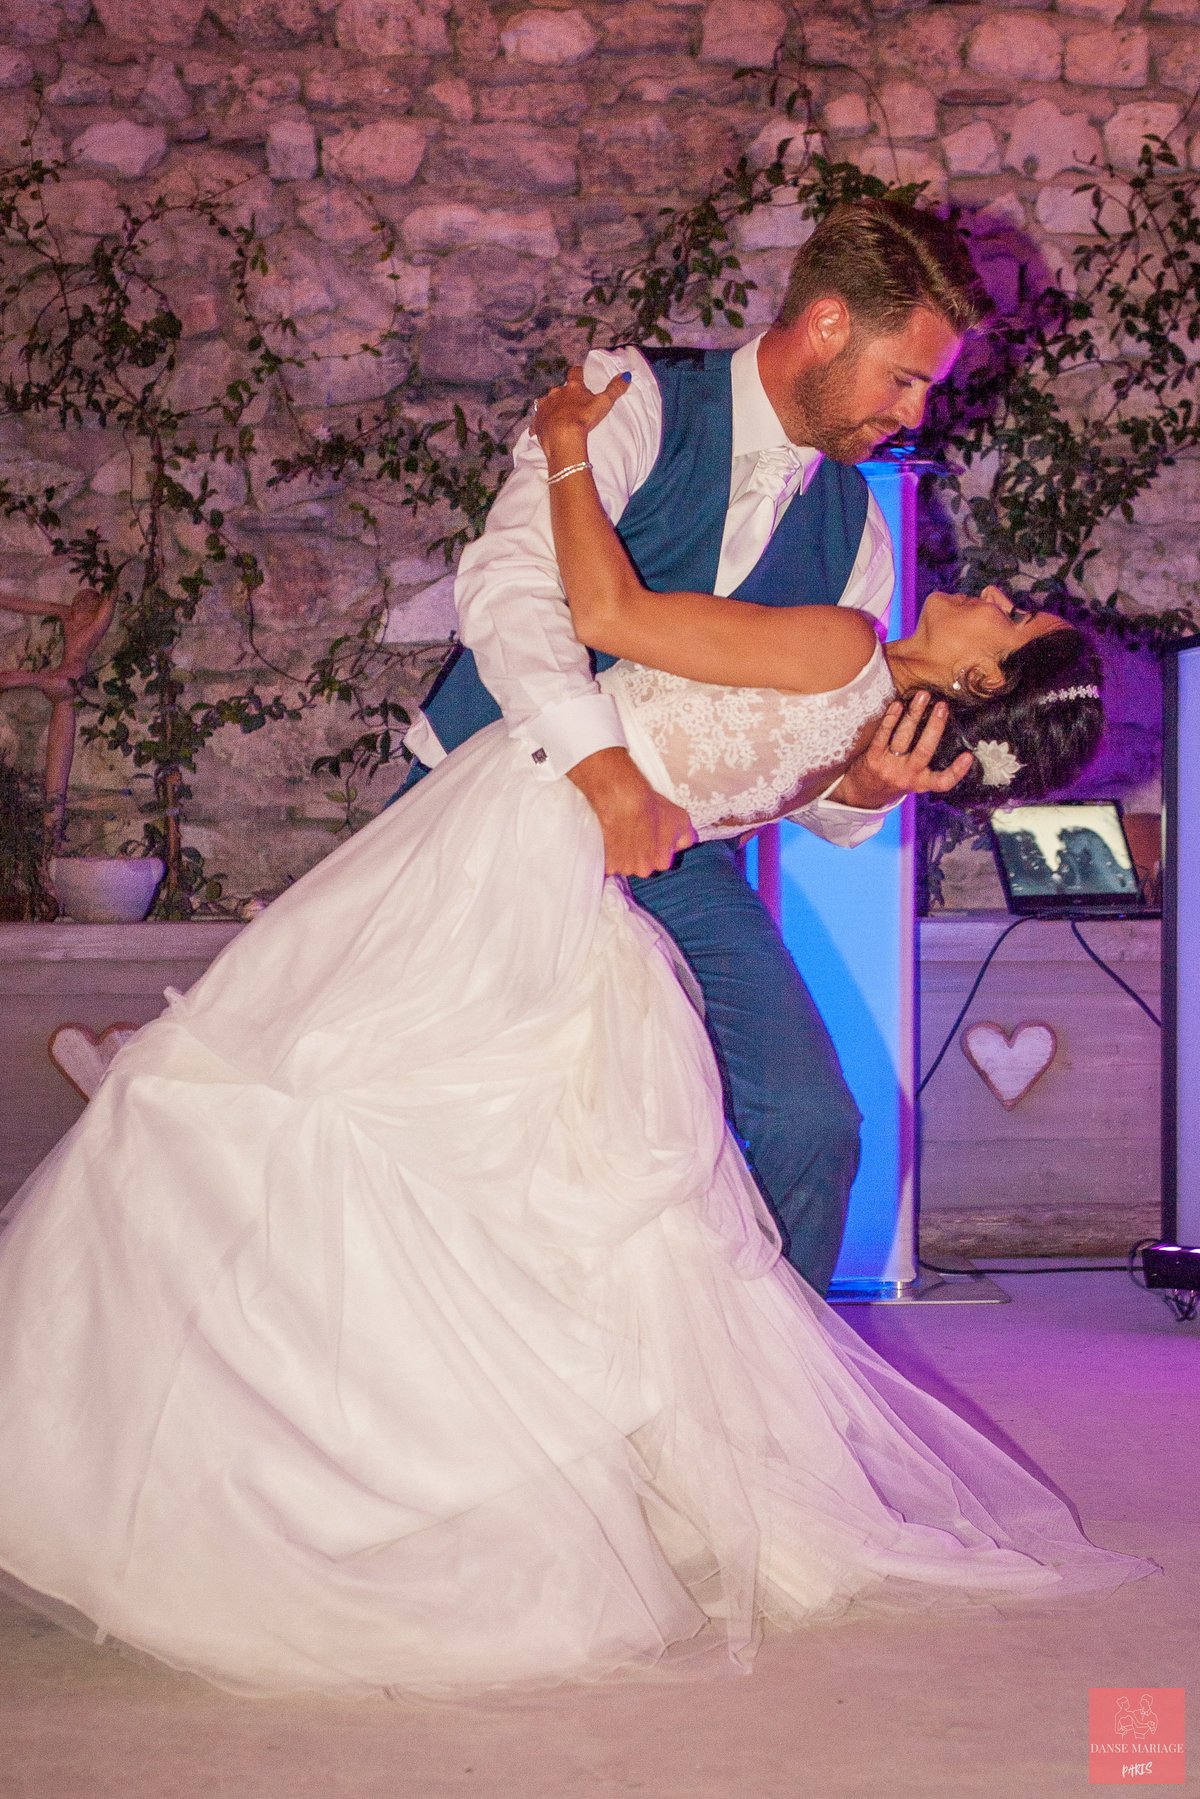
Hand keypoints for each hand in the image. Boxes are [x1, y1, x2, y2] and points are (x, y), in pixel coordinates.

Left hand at [531, 365, 631, 462]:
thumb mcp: (604, 403)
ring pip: (546, 402)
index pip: (575, 372)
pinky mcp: (537, 422)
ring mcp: (544, 407)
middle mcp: (555, 393)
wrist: (563, 438)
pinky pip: (536, 422)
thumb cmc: (584, 419)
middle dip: (564, 393)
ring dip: (550, 406)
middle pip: (559, 388)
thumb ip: (615, 389)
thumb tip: (626, 375)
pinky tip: (540, 430)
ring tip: (557, 415)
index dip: (578, 372)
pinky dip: (539, 424)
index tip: (580, 372)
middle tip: (571, 402)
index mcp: (572, 387)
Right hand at [567, 746, 696, 877]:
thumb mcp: (682, 819)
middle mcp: (644, 870)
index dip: (655, 848)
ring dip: (623, 856)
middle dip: (638, 854)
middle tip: (635, 834)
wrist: (624, 800)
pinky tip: (610, 841)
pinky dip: (608, 856)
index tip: (649, 835)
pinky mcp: (606, 865)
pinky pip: (608, 864)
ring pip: (624, 865)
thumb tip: (681, 847)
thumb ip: (685, 838)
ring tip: (621, 835)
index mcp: (662, 862)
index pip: (659, 861)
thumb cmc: (652, 808)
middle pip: (641, 866)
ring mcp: (623, 869)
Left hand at [829, 692, 973, 809]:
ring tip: (923, 696)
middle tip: (942, 706)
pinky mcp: (873, 757)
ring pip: (904, 737)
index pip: (942, 782)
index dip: (957, 771)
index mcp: (921, 783)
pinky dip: (891, 718)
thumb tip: (944, 731)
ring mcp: (889, 766)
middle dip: (935, 726)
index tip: (969, 756)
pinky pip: (883, 735)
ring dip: (914, 714)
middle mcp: (906, 776)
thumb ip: (927, 765)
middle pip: (924, 751)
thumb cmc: (895, 780)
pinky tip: (898, 704)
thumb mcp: (914, 780)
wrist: (863, 793)